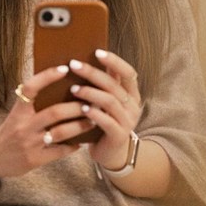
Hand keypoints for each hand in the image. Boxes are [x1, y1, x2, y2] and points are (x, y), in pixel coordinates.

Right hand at [0, 65, 93, 177]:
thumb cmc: (11, 128)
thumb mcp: (18, 112)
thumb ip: (34, 101)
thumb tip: (60, 82)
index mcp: (19, 110)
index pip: (31, 88)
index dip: (47, 76)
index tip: (64, 68)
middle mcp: (23, 126)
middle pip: (54, 113)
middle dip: (76, 107)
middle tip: (92, 101)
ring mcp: (29, 144)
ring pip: (60, 132)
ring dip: (80, 126)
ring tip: (94, 120)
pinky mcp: (34, 160)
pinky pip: (59, 151)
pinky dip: (73, 146)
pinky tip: (82, 141)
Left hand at [68, 50, 141, 169]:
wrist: (112, 153)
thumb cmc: (105, 120)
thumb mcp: (108, 100)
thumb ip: (105, 82)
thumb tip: (89, 55)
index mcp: (132, 93)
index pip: (128, 72)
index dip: (114, 61)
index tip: (97, 51)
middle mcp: (133, 106)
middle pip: (114, 85)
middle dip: (93, 73)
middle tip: (74, 65)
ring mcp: (128, 121)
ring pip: (110, 101)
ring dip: (90, 92)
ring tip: (73, 88)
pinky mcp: (118, 136)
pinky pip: (106, 121)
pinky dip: (94, 113)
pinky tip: (82, 108)